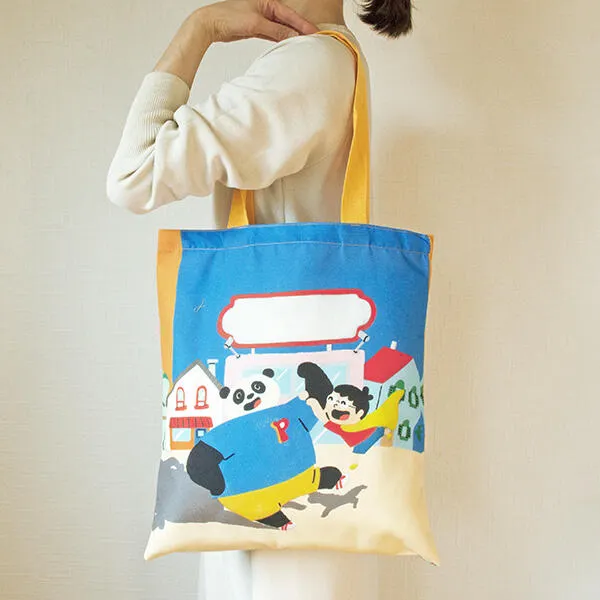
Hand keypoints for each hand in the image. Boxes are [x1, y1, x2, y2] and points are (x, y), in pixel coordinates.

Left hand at [197, 0, 318, 43]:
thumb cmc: (229, 17)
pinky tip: (288, 46)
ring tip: (304, 45)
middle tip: (314, 40)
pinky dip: (281, 40)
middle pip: (288, 21)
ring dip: (291, 36)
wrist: (211, 24)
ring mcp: (261, 20)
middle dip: (300, 30)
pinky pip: (273, 35)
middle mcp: (266, 9)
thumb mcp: (256, 23)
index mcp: (268, 2)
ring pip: (281, 29)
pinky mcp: (256, 30)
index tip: (315, 33)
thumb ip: (275, 30)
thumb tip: (292, 36)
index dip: (303, 25)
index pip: (290, 15)